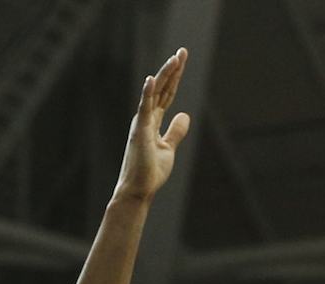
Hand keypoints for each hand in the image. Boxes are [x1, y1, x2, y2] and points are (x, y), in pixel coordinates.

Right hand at [114, 48, 191, 202]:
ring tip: (176, 59)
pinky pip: (144, 109)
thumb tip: (185, 115)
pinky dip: (147, 93)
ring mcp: (142, 123)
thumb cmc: (150, 171)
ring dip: (165, 76)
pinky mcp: (139, 131)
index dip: (175, 77)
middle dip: (173, 70)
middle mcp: (146, 117)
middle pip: (162, 88)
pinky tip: (152, 79)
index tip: (181, 59)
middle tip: (183, 51)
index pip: (167, 94)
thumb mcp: (169, 149)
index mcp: (153, 121)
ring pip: (155, 93)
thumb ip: (176, 131)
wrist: (139, 190)